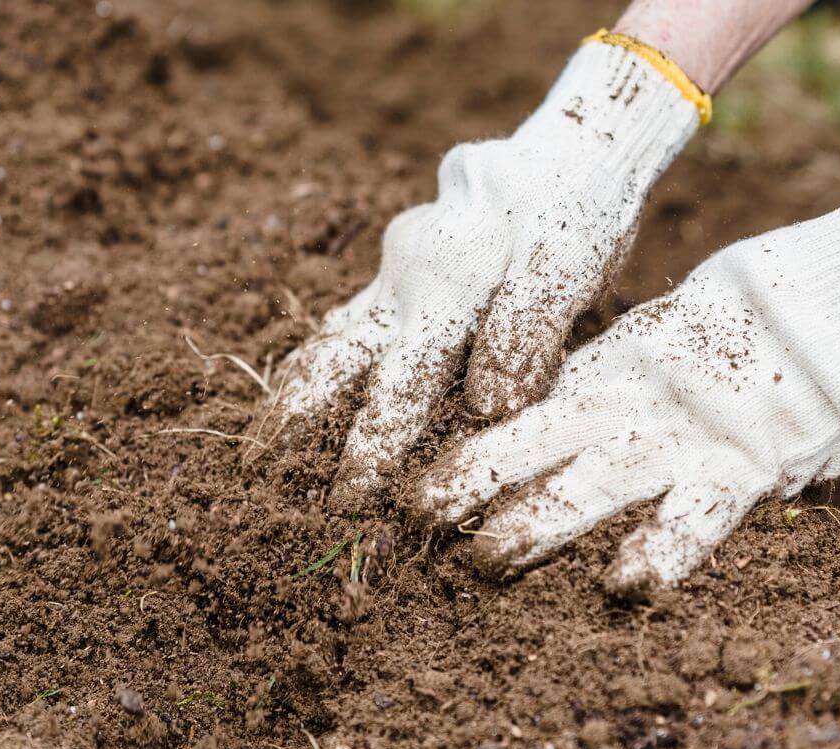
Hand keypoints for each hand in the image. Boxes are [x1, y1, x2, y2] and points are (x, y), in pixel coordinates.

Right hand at [277, 33, 707, 509]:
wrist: (566, 156)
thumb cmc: (578, 214)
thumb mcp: (569, 264)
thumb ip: (526, 331)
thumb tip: (486, 406)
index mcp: (444, 280)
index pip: (400, 382)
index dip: (374, 446)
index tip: (353, 500)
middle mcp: (402, 279)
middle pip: (333, 360)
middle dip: (300, 427)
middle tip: (268, 485)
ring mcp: (393, 275)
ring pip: (327, 343)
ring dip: (293, 400)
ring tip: (261, 457)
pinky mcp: (398, 278)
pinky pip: (347, 329)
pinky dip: (321, 374)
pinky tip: (304, 413)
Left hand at [411, 160, 839, 594]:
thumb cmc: (775, 306)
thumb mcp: (692, 328)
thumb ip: (651, 375)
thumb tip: (612, 407)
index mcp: (622, 363)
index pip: (536, 409)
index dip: (481, 442)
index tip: (427, 471)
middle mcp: (638, 400)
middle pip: (538, 442)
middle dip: (477, 479)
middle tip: (416, 515)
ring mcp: (687, 435)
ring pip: (594, 481)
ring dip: (536, 521)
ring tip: (483, 559)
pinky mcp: (747, 466)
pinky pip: (695, 519)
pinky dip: (659, 553)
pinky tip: (621, 588)